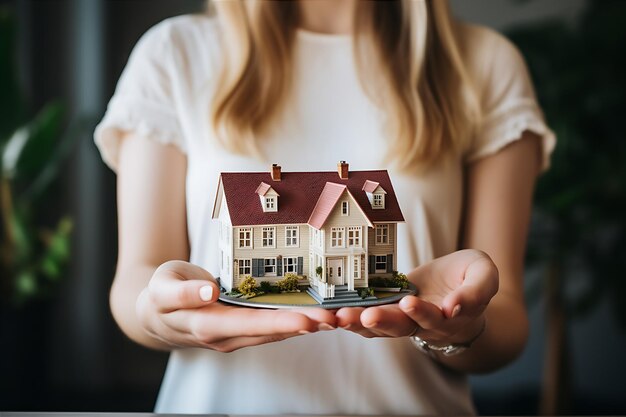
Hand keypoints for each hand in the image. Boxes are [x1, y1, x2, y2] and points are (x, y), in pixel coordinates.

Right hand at [136, 260, 336, 351]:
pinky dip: (293, 324)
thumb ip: (182, 292)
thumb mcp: (161, 287)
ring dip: (304, 328)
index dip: (275, 323)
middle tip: (334, 319)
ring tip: (336, 318)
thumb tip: (208, 291)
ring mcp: (232, 337)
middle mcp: (221, 336)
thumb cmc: (159, 294)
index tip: (305, 321)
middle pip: (266, 333)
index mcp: (202, 323)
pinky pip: (269, 329)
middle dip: (301, 326)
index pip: (244, 324)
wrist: (154, 316)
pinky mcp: (240, 332)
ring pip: (272, 334)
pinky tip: (316, 317)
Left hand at [335, 249, 497, 345]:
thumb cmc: (471, 279)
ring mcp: (404, 321)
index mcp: (450, 317)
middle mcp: (424, 325)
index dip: (424, 312)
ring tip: (341, 317)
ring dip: (360, 324)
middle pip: (403, 328)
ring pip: (381, 328)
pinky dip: (351, 319)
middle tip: (368, 316)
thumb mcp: (484, 275)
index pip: (436, 317)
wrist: (459, 289)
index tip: (411, 303)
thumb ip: (477, 289)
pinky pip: (368, 321)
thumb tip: (455, 306)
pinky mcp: (388, 312)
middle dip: (384, 321)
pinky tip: (332, 313)